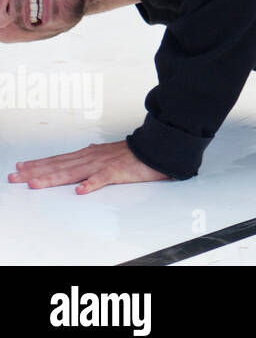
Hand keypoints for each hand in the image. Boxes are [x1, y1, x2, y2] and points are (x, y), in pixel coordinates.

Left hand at [9, 140, 168, 193]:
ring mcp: (104, 164)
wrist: (159, 147)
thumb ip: (94, 156)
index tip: (20, 168)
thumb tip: (81, 156)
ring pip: (74, 172)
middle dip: (35, 172)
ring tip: (35, 184)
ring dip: (53, 178)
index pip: (58, 160)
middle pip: (59, 166)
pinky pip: (104, 178)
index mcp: (90, 154)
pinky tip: (81, 190)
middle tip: (15, 177)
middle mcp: (92, 157)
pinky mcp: (118, 171)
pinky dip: (92, 183)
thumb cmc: (135, 153)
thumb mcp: (109, 153)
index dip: (38, 164)